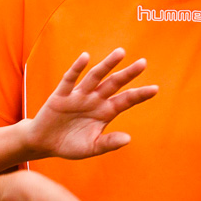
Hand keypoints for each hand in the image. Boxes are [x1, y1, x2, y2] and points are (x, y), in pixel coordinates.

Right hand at [22, 48, 155, 160]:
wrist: (44, 143)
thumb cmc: (70, 145)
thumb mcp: (91, 148)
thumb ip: (108, 143)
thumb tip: (128, 139)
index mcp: (105, 112)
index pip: (126, 101)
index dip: (140, 95)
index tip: (155, 89)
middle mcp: (95, 100)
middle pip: (114, 83)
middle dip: (128, 74)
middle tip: (143, 63)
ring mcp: (79, 95)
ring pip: (95, 77)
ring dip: (107, 65)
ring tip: (121, 53)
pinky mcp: (61, 95)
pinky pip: (70, 79)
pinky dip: (77, 68)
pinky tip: (86, 58)